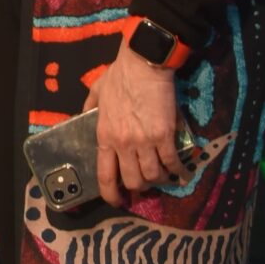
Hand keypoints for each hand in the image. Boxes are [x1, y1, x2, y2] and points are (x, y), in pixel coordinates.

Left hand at [93, 41, 183, 206]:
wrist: (144, 63)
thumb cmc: (120, 75)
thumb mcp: (97, 91)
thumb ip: (89, 106)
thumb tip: (83, 115)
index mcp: (105, 136)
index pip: (105, 175)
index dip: (111, 194)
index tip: (117, 200)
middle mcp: (124, 144)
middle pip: (133, 180)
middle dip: (140, 186)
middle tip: (144, 182)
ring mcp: (145, 141)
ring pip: (154, 175)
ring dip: (159, 179)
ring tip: (163, 174)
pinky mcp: (165, 135)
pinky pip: (172, 161)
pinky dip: (178, 170)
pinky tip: (181, 171)